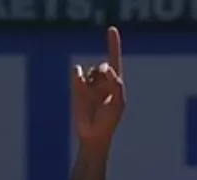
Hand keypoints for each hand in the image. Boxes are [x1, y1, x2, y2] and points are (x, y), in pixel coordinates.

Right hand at [72, 27, 125, 145]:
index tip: (111, 29)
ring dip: (94, 79)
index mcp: (115, 83)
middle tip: (104, 80)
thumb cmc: (109, 120)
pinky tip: (80, 80)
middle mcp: (102, 81)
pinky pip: (78, 72)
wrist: (94, 134)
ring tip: (93, 94)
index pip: (114, 60)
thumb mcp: (118, 102)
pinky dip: (79, 74)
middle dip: (104, 72)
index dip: (113, 44)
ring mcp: (90, 84)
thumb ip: (117, 84)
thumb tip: (107, 68)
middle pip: (103, 66)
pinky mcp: (78, 87)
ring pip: (91, 70)